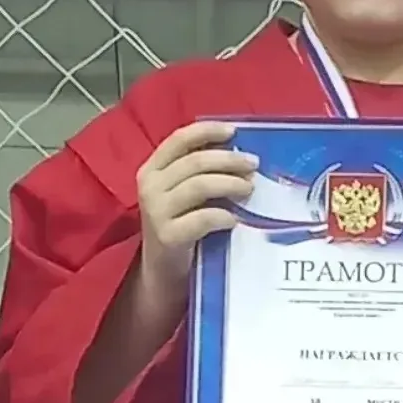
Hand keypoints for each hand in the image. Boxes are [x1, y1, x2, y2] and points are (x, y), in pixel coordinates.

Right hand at [137, 120, 257, 292]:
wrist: (162, 272)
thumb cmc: (180, 226)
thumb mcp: (183, 194)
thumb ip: (198, 172)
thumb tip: (237, 150)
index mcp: (152, 169)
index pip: (179, 140)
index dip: (207, 131)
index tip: (234, 131)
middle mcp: (149, 186)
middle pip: (195, 161)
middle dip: (229, 160)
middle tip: (253, 165)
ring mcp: (156, 212)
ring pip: (199, 185)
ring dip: (230, 184)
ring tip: (248, 189)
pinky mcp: (167, 236)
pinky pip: (202, 218)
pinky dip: (223, 216)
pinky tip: (235, 220)